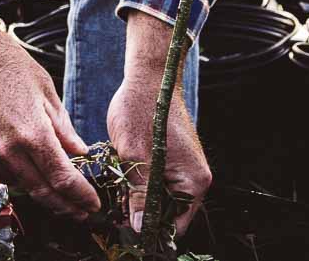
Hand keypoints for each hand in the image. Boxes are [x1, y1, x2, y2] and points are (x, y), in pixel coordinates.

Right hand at [0, 0, 100, 218]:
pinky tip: (27, 170)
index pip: (63, 180)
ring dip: (41, 191)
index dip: (81, 196)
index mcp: (31, 133)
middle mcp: (6, 150)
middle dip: (65, 205)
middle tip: (80, 210)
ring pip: (19, 186)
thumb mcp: (43, 89)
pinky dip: (16, 178)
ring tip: (57, 188)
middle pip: (42, 193)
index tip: (93, 203)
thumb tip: (79, 152)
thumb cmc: (3, 61)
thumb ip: (62, 127)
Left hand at [106, 11, 211, 236]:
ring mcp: (184, 169)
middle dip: (141, 214)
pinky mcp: (172, 160)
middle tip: (114, 211)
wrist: (149, 77)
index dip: (150, 231)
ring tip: (116, 191)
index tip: (124, 230)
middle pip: (167, 213)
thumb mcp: (136, 157)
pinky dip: (140, 183)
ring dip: (138, 197)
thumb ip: (140, 196)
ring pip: (159, 198)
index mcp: (193, 182)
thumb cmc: (144, 109)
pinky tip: (122, 175)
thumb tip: (141, 228)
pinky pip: (157, 182)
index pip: (175, 225)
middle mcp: (194, 179)